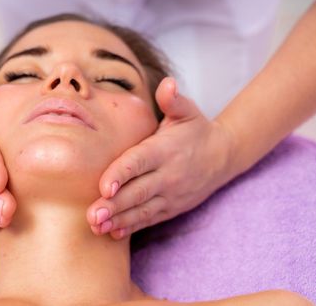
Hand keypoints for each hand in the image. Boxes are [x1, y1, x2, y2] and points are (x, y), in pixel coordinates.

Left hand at [87, 77, 234, 238]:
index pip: (140, 162)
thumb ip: (173, 100)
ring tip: (98, 227)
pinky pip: (150, 219)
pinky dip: (132, 227)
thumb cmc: (195, 130)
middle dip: (115, 205)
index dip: (122, 173)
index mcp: (164, 150)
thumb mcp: (187, 111)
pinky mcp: (171, 207)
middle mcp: (168, 174)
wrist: (223, 155)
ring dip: (119, 220)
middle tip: (92, 214)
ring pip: (142, 210)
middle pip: (138, 191)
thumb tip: (168, 83)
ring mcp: (171, 194)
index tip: (105, 186)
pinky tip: (114, 233)